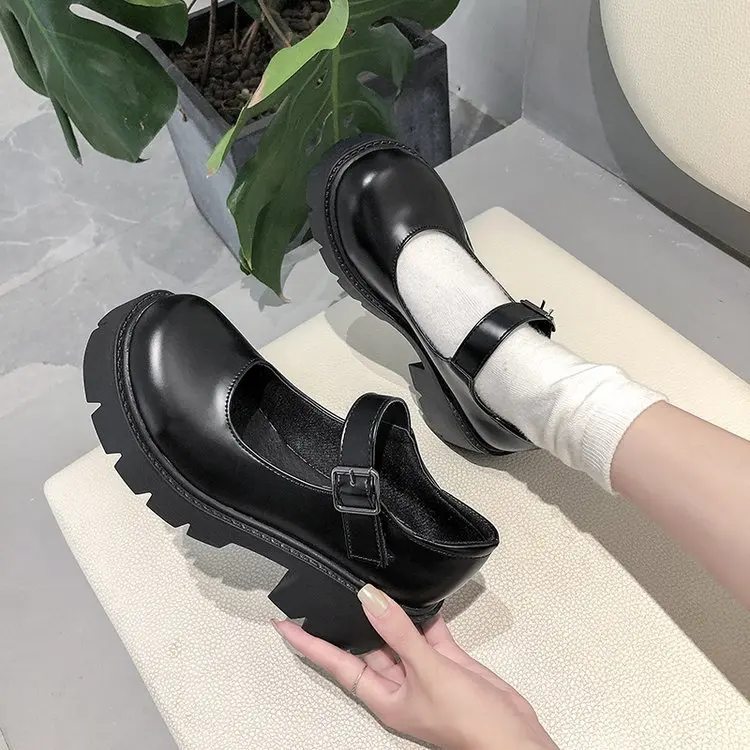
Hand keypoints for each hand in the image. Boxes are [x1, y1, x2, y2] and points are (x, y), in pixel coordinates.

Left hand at [272, 584, 557, 749]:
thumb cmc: (467, 723)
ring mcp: (422, 670)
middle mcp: (398, 682)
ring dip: (386, 609)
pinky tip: (417, 591)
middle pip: (365, 642)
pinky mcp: (445, 659)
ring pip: (396, 632)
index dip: (308, 643)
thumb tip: (370, 598)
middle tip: (327, 585)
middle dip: (349, 616)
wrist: (515, 738)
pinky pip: (427, 629)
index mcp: (383, 695)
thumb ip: (400, 634)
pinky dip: (423, 611)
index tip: (284, 624)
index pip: (335, 663)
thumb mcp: (429, 674)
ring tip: (366, 579)